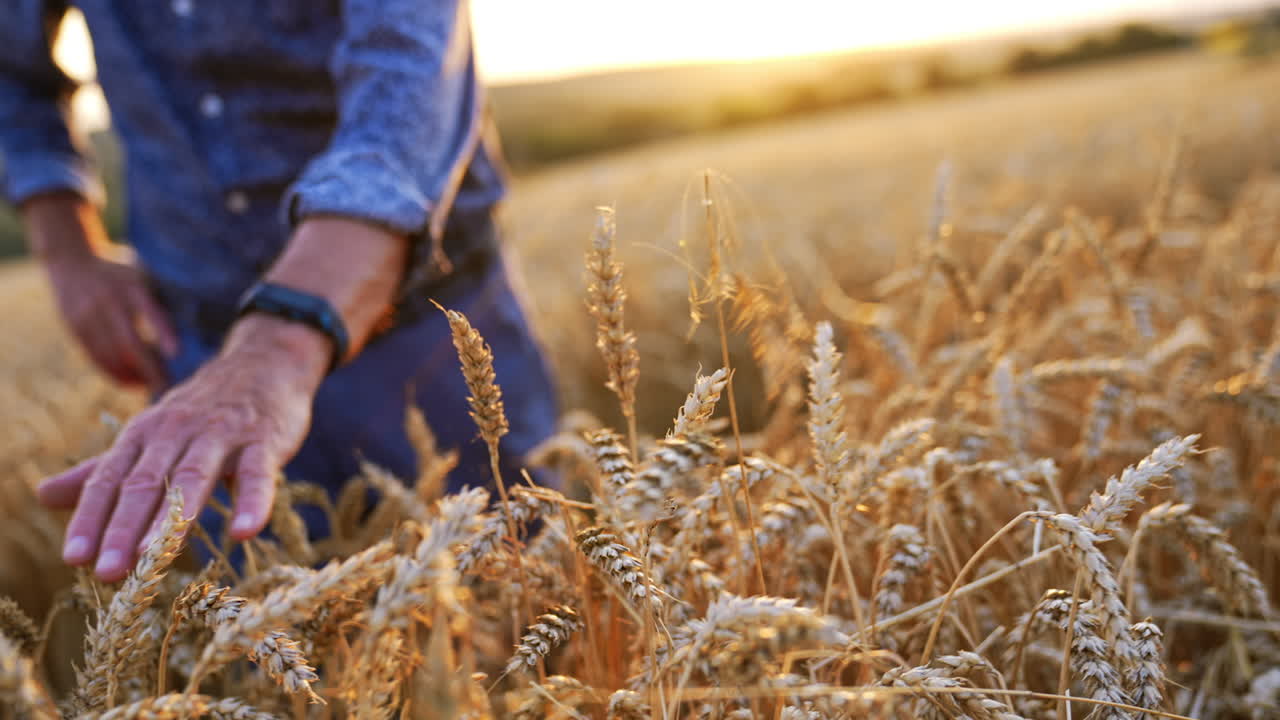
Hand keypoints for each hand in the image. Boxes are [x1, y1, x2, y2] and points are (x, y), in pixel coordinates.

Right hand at [23, 193, 176, 392]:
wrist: (71, 262)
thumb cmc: (119, 275)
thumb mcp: (141, 277)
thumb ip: (157, 301)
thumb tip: (186, 338)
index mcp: (132, 286)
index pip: (151, 311)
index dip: (163, 332)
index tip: (176, 353)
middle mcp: (109, 301)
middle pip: (130, 342)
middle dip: (150, 368)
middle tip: (168, 388)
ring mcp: (88, 316)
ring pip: (111, 355)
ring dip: (132, 376)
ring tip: (150, 386)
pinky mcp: (75, 328)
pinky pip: (95, 357)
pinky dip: (113, 373)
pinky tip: (129, 382)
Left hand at [36, 315, 329, 581]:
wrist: (265, 363)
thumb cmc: (205, 410)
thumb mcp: (150, 435)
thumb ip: (104, 470)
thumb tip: (42, 495)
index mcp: (144, 434)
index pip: (109, 479)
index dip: (90, 518)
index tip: (75, 558)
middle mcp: (176, 431)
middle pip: (145, 483)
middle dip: (122, 528)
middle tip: (106, 572)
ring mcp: (221, 434)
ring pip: (192, 478)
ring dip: (171, 519)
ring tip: (151, 556)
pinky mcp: (264, 439)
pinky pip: (256, 473)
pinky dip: (252, 501)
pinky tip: (244, 531)